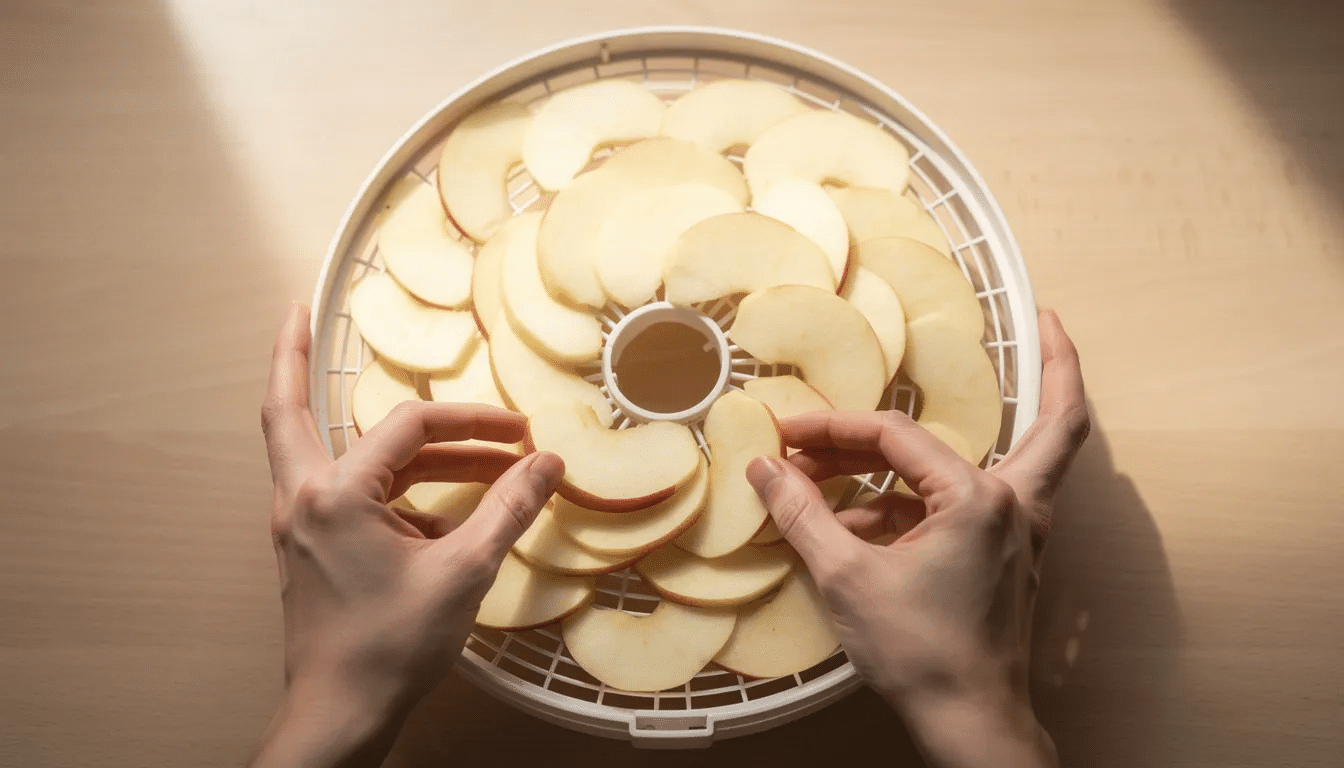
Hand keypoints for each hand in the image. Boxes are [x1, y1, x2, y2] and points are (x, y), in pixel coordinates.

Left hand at [251, 304, 564, 767]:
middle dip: (293, 356)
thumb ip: (508, 509)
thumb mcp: (464, 572)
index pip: (408, 427)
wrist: (339, 716)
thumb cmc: (388, 649)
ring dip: (391, 443)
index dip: (472, 422)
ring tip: (465, 446)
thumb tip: (547, 464)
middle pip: (289, 408)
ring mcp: (300, 524)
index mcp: (334, 495)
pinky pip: (347, 494)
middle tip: (297, 309)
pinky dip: (391, 487)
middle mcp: (303, 499)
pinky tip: (444, 506)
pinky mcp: (311, 548)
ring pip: (329, 452)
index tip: (519, 434)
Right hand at [746, 310, 1086, 767]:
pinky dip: (928, 496)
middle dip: (1055, 365)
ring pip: (1024, 455)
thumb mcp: (848, 577)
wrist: (971, 722)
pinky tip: (864, 513)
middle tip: (1045, 318)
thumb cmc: (922, 654)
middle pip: (1056, 418)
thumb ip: (803, 514)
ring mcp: (1022, 534)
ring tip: (874, 436)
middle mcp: (1018, 506)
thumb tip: (764, 468)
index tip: (787, 435)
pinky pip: (979, 502)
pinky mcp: (1010, 559)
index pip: (896, 436)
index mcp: (979, 499)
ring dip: (962, 436)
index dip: (833, 429)